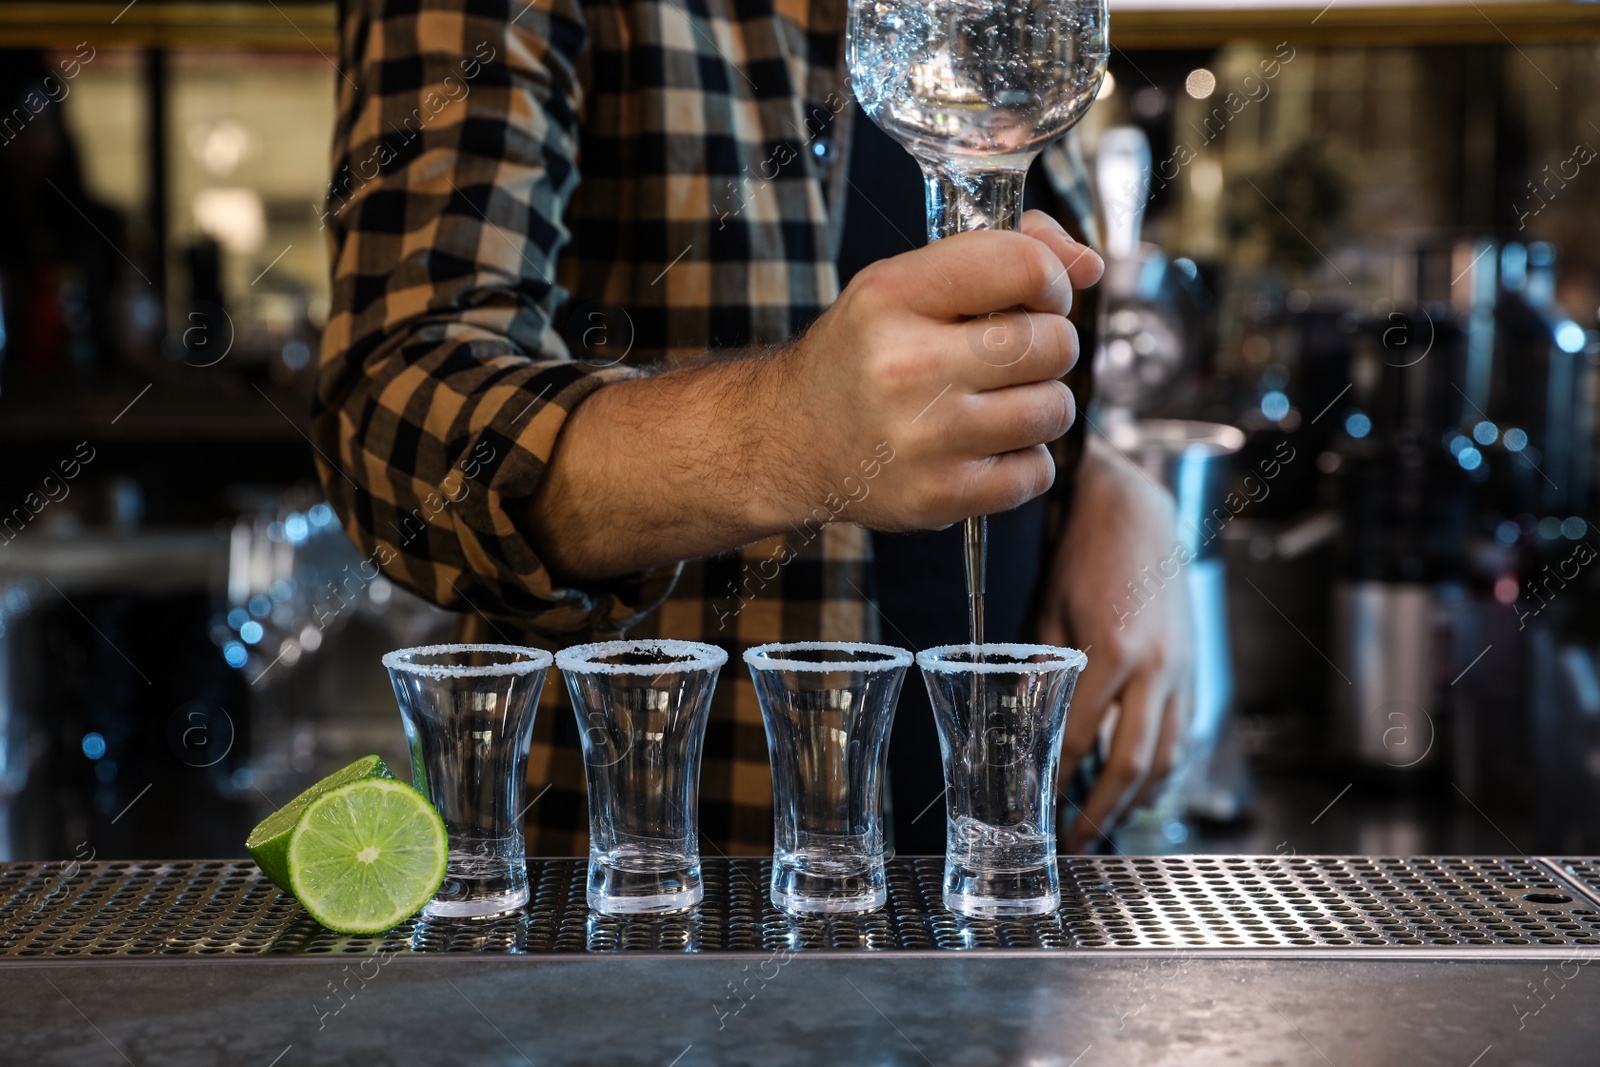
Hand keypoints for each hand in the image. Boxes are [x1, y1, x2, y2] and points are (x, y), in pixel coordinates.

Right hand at [528, 211, 1101, 580]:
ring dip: (1041, 403)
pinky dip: (1024, 459)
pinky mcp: (940, 498)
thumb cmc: (862, 355)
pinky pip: (1038, 471)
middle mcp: (906, 366)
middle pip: (1052, 342)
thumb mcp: (906, 283)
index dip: (1048, 281)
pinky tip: (983, 446)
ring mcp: (924, 439)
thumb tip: (1092, 265)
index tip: (1032, 298)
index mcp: (893, 296)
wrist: (788, 440)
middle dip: (1050, 344)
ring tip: (997, 401)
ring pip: (1055, 409)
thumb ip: (1001, 254)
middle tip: (1013, 355)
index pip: (1024, 266)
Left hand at [1037, 436, 1193, 852]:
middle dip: (1103, 809)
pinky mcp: (1193, 666)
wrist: (1139, 511)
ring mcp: (1182, 669)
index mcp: (1114, 652)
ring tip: (1107, 824)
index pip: (1083, 737)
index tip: (1039, 805)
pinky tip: (1141, 786)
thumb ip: (1041, 669)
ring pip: (1168, 754)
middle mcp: (1156, 668)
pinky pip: (1182, 731)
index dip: (1060, 778)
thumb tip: (1022, 719)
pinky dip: (1163, 766)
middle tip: (1076, 840)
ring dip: (1138, 798)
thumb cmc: (1084, 554)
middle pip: (1133, 762)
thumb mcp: (1049, 609)